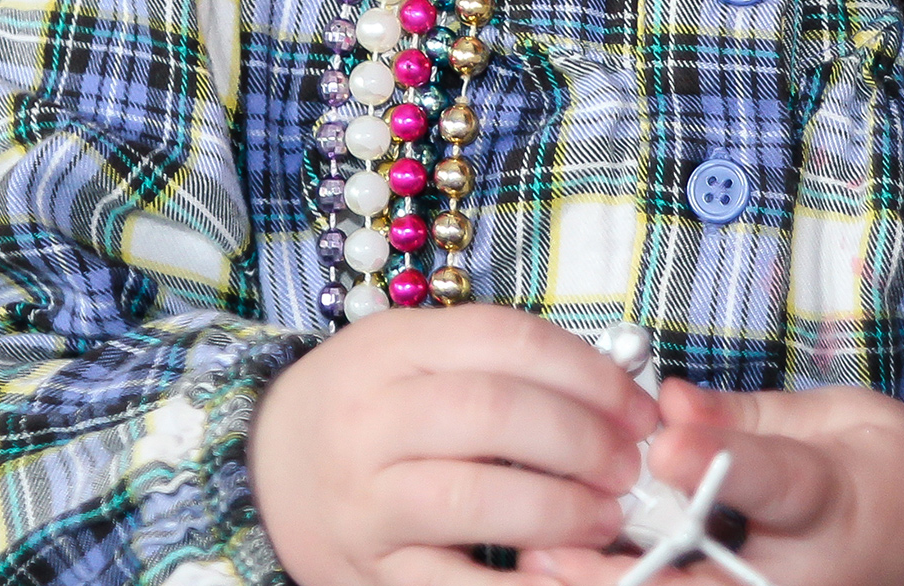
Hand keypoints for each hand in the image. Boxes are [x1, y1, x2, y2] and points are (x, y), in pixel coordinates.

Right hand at [249, 304, 657, 585]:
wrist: (264, 462)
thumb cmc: (367, 400)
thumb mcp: (417, 351)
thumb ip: (503, 361)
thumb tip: (616, 391)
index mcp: (394, 348)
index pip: (505, 341)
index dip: (587, 371)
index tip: (639, 404)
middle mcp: (372, 418)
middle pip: (494, 413)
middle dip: (581, 438)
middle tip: (630, 464)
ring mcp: (366, 500)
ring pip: (474, 499)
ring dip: (560, 509)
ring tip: (607, 516)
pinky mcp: (368, 571)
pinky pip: (452, 585)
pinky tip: (565, 575)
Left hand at [521, 380, 903, 585]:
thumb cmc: (895, 470)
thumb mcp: (838, 417)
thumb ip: (747, 415)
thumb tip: (669, 399)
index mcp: (836, 503)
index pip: (776, 481)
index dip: (719, 457)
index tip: (667, 432)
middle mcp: (806, 575)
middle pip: (707, 584)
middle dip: (621, 567)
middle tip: (544, 540)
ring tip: (537, 564)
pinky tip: (575, 571)